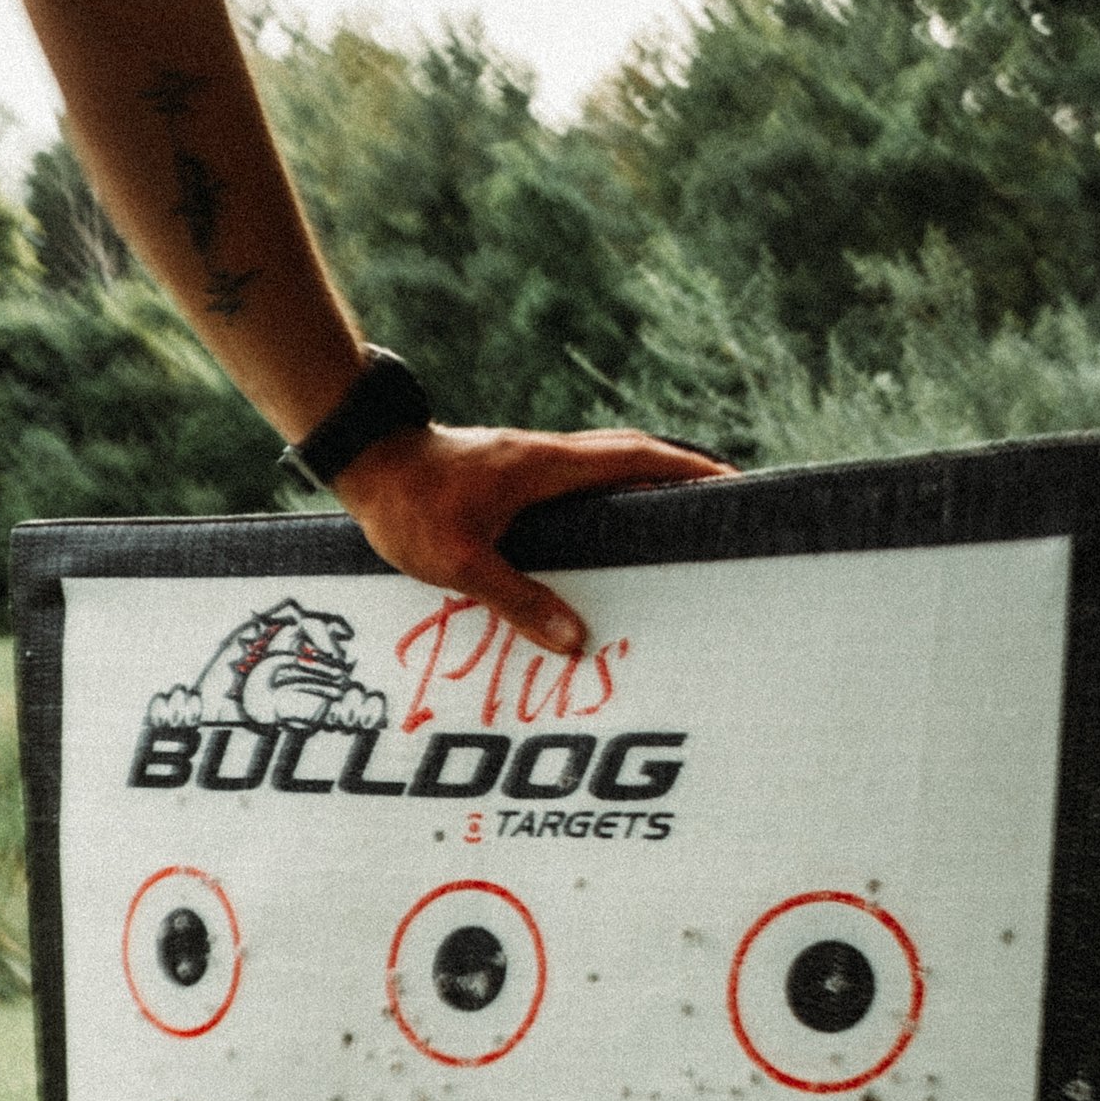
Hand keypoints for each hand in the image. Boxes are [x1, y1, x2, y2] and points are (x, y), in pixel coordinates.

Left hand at [331, 420, 729, 657]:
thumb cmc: (410, 509)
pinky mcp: (512, 473)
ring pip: (606, 464)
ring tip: (678, 523)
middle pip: (633, 456)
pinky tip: (607, 531)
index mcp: (549, 467)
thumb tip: (578, 644)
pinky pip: (578, 479)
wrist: (366, 462)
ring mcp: (530, 462)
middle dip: (681, 476)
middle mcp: (548, 456)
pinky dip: (607, 496)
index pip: (638, 459)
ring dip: (645, 484)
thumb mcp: (462, 564)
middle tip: (722, 505)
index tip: (733, 482)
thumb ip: (521, 602)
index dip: (688, 469)